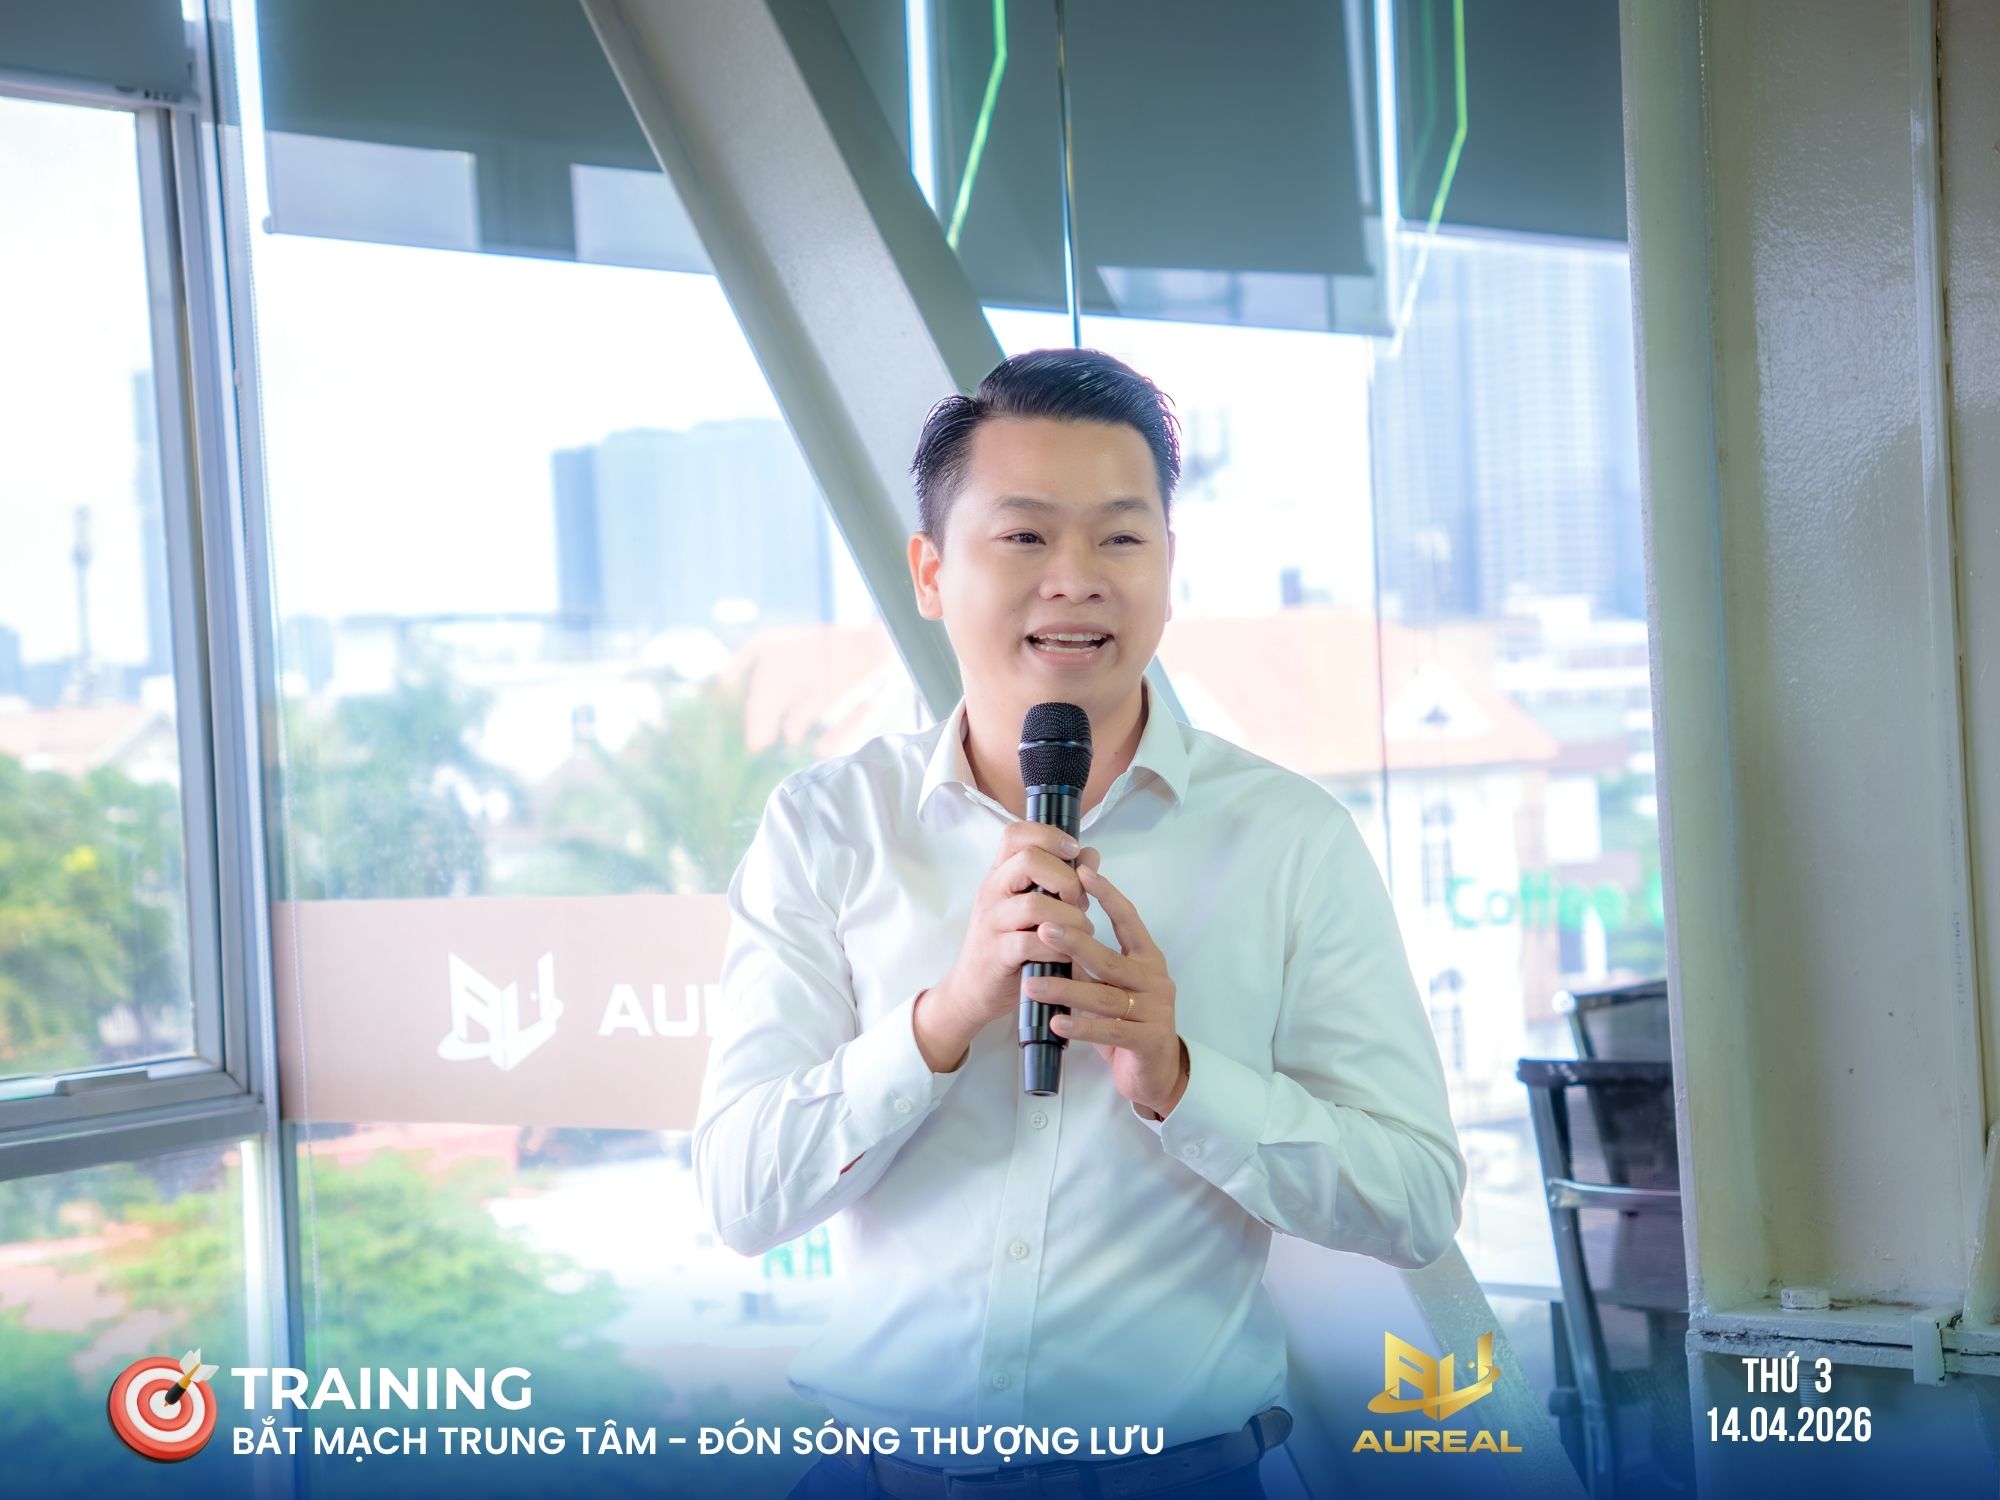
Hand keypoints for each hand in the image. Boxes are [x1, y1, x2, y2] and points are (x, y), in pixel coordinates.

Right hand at [913, 824, 1100, 1071]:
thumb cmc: (1008, 944)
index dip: (1049, 834)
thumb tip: (1090, 855)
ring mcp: (992, 922)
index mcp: (1000, 875)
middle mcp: (992, 891)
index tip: (1074, 851)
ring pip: (1035, 904)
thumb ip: (1060, 879)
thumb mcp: (1031, 907)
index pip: (1015, 833)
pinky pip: (1033, 942)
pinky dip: (1059, 948)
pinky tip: (1066, 955)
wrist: (972, 990)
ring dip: (1070, 918)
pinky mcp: (997, 953)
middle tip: (1078, 902)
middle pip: (1029, 860)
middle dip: (1067, 879)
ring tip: (1081, 932)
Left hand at [1025, 863, 1187, 1119]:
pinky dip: (1081, 1026)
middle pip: (1109, 958)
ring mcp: (1155, 1011)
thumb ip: (1091, 957)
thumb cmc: (1127, 1020)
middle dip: (1074, 942)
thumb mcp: (1111, 984)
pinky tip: (1056, 1021)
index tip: (1082, 871)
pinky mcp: (1147, 1041)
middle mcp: (1155, 980)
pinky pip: (1109, 1030)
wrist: (1155, 1073)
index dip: (1107, 894)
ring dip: (1065, 989)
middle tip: (1042, 928)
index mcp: (1148, 958)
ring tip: (1032, 985)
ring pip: (1104, 996)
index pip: (1129, 919)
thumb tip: (1053, 922)